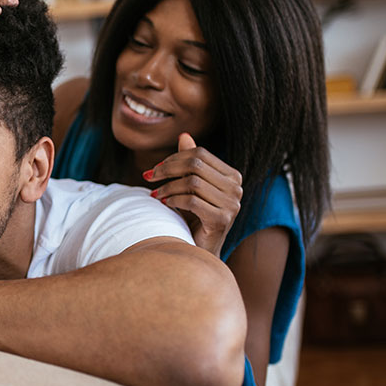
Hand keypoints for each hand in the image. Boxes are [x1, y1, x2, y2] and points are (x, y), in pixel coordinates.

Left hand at [144, 133, 242, 255]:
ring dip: (168, 187)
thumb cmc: (192, 216)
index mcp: (232, 176)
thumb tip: (184, 135)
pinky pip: (192, 201)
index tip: (154, 170)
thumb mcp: (189, 186)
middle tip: (149, 178)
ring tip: (155, 195)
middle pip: (196, 165)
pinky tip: (165, 205)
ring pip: (193, 183)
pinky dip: (174, 200)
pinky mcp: (222, 220)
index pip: (200, 153)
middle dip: (167, 169)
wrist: (197, 250)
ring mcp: (233, 204)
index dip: (173, 158)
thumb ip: (189, 162)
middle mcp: (237, 188)